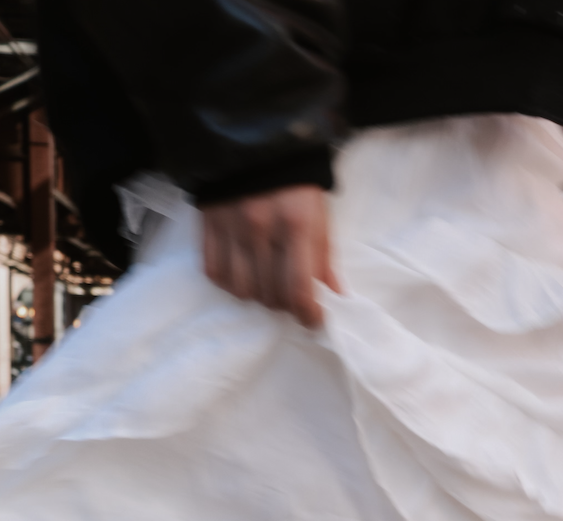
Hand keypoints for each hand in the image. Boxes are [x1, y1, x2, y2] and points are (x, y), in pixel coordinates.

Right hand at [202, 185, 340, 327]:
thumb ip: (324, 258)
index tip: (313, 321)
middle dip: (285, 305)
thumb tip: (334, 297)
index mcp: (296, 225)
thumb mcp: (318, 215)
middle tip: (290, 296)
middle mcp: (262, 228)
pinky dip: (230, 282)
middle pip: (271, 295)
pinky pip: (215, 273)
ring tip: (265, 283)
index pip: (299, 290)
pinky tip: (241, 273)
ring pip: (242, 291)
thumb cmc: (294, 183)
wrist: (252, 138)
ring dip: (257, 296)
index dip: (308, 315)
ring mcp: (231, 227)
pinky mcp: (208, 224)